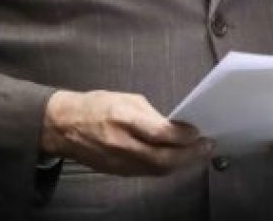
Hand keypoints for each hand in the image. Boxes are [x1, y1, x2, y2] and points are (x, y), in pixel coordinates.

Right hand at [40, 89, 213, 175]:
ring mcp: (120, 162)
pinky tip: (177, 160)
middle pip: (163, 158)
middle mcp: (122, 144)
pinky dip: (166, 167)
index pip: (160, 133)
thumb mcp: (125, 99)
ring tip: (198, 154)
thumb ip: (150, 114)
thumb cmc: (95, 106)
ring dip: (182, 163)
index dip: (182, 135)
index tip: (197, 131)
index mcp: (123, 118)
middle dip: (190, 155)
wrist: (65, 126)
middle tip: (207, 147)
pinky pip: (149, 173)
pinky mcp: (119, 172)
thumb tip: (173, 125)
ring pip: (159, 170)